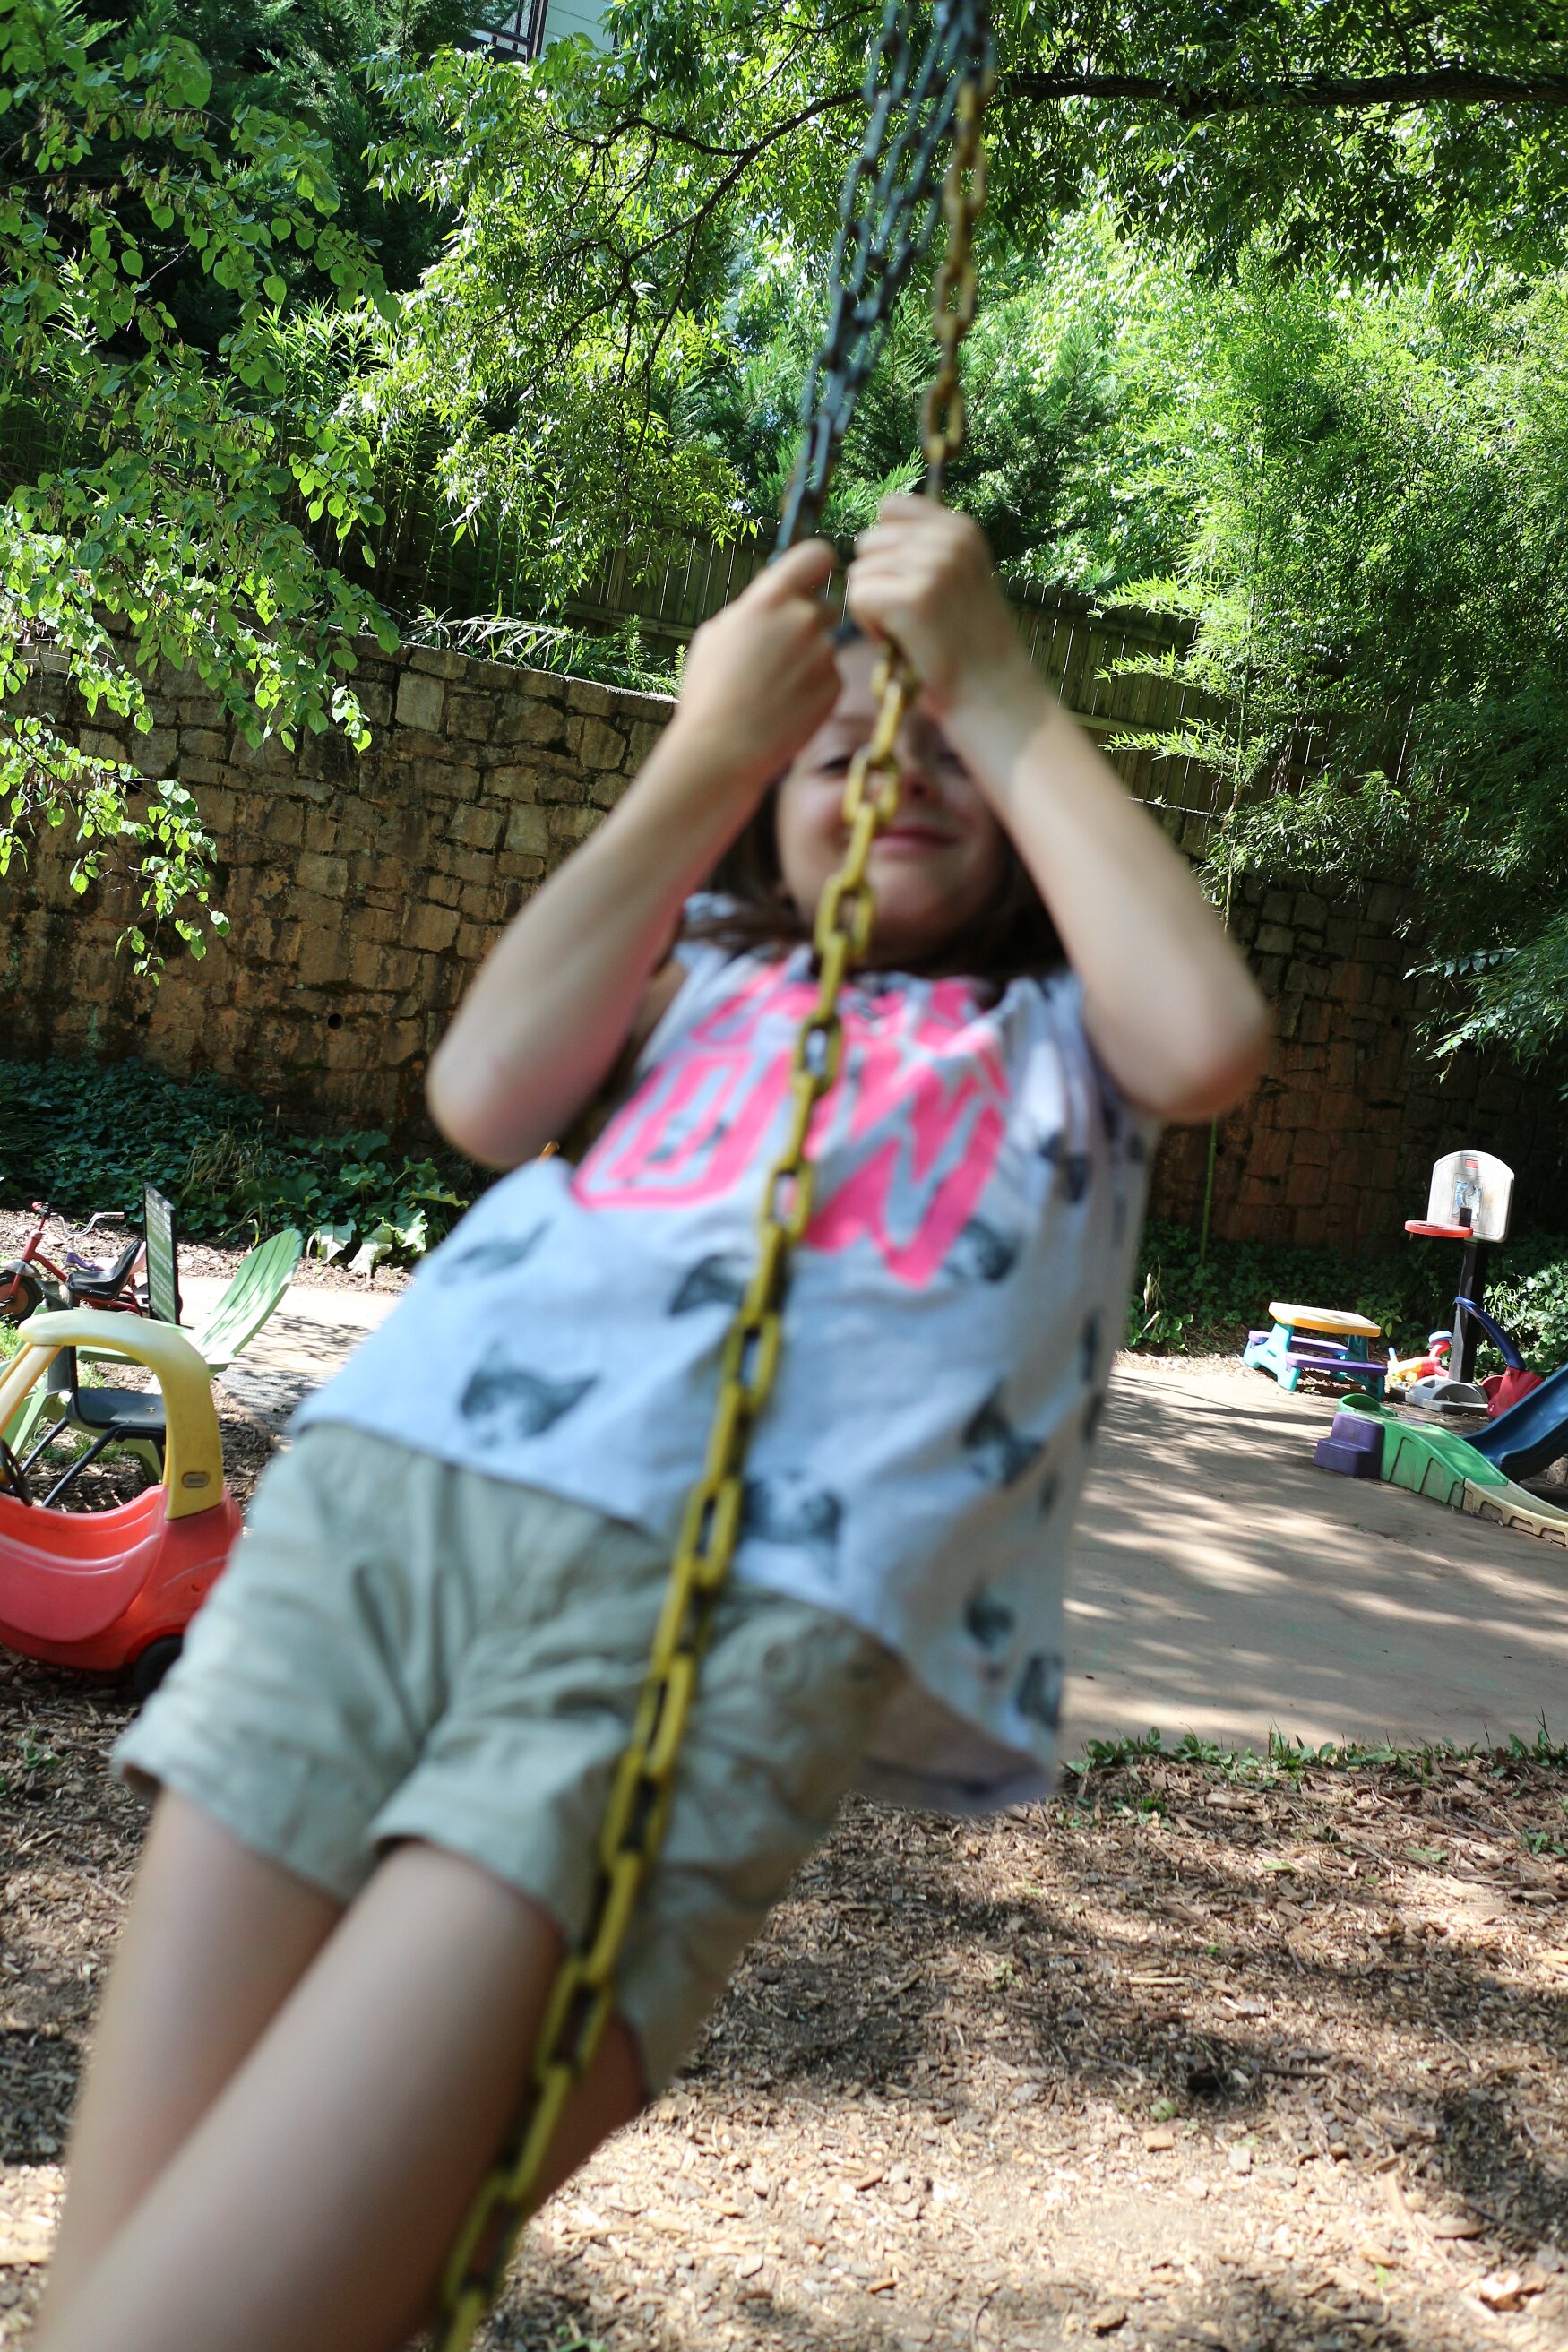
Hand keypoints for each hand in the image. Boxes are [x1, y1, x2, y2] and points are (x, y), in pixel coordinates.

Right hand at [670, 538, 839, 796]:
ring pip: (826, 645)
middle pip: (826, 605)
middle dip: (810, 624)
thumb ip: (751, 607)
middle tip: (782, 654)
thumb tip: (770, 593)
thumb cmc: (710, 693)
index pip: (816, 554)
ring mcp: (823, 653)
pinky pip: (831, 676)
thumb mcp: (716, 635)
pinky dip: (815, 688)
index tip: (815, 577)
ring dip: (809, 660)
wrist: (723, 749)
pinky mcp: (835, 685)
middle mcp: (803, 620)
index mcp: (769, 600)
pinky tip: (787, 706)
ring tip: (777, 688)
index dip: (818, 565)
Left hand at [845, 497, 1038, 723]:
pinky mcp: (912, 598)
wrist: (994, 695)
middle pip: (869, 542)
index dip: (886, 550)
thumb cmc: (969, 645)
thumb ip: (926, 547)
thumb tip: (876, 525)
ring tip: (911, 632)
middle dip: (878, 582)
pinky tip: (902, 643)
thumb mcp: (960, 577)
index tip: (913, 586)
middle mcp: (949, 538)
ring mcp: (932, 566)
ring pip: (859, 572)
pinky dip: (870, 628)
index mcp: (962, 528)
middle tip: (912, 618)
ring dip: (874, 609)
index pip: (891, 508)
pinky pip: (858, 597)